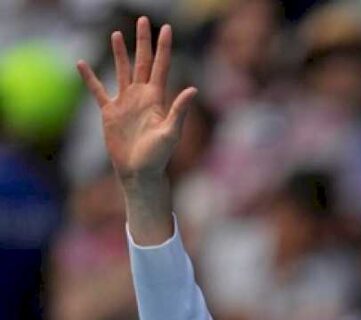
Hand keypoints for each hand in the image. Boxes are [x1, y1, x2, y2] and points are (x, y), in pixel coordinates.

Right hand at [76, 17, 196, 183]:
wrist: (139, 173)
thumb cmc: (158, 156)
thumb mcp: (171, 133)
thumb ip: (180, 110)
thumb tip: (193, 89)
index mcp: (157, 98)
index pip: (161, 66)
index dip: (164, 47)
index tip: (166, 28)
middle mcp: (142, 96)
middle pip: (143, 62)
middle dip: (143, 41)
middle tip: (143, 20)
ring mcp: (126, 103)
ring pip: (122, 71)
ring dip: (120, 53)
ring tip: (117, 34)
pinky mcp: (110, 113)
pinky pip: (98, 91)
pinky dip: (89, 78)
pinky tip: (81, 63)